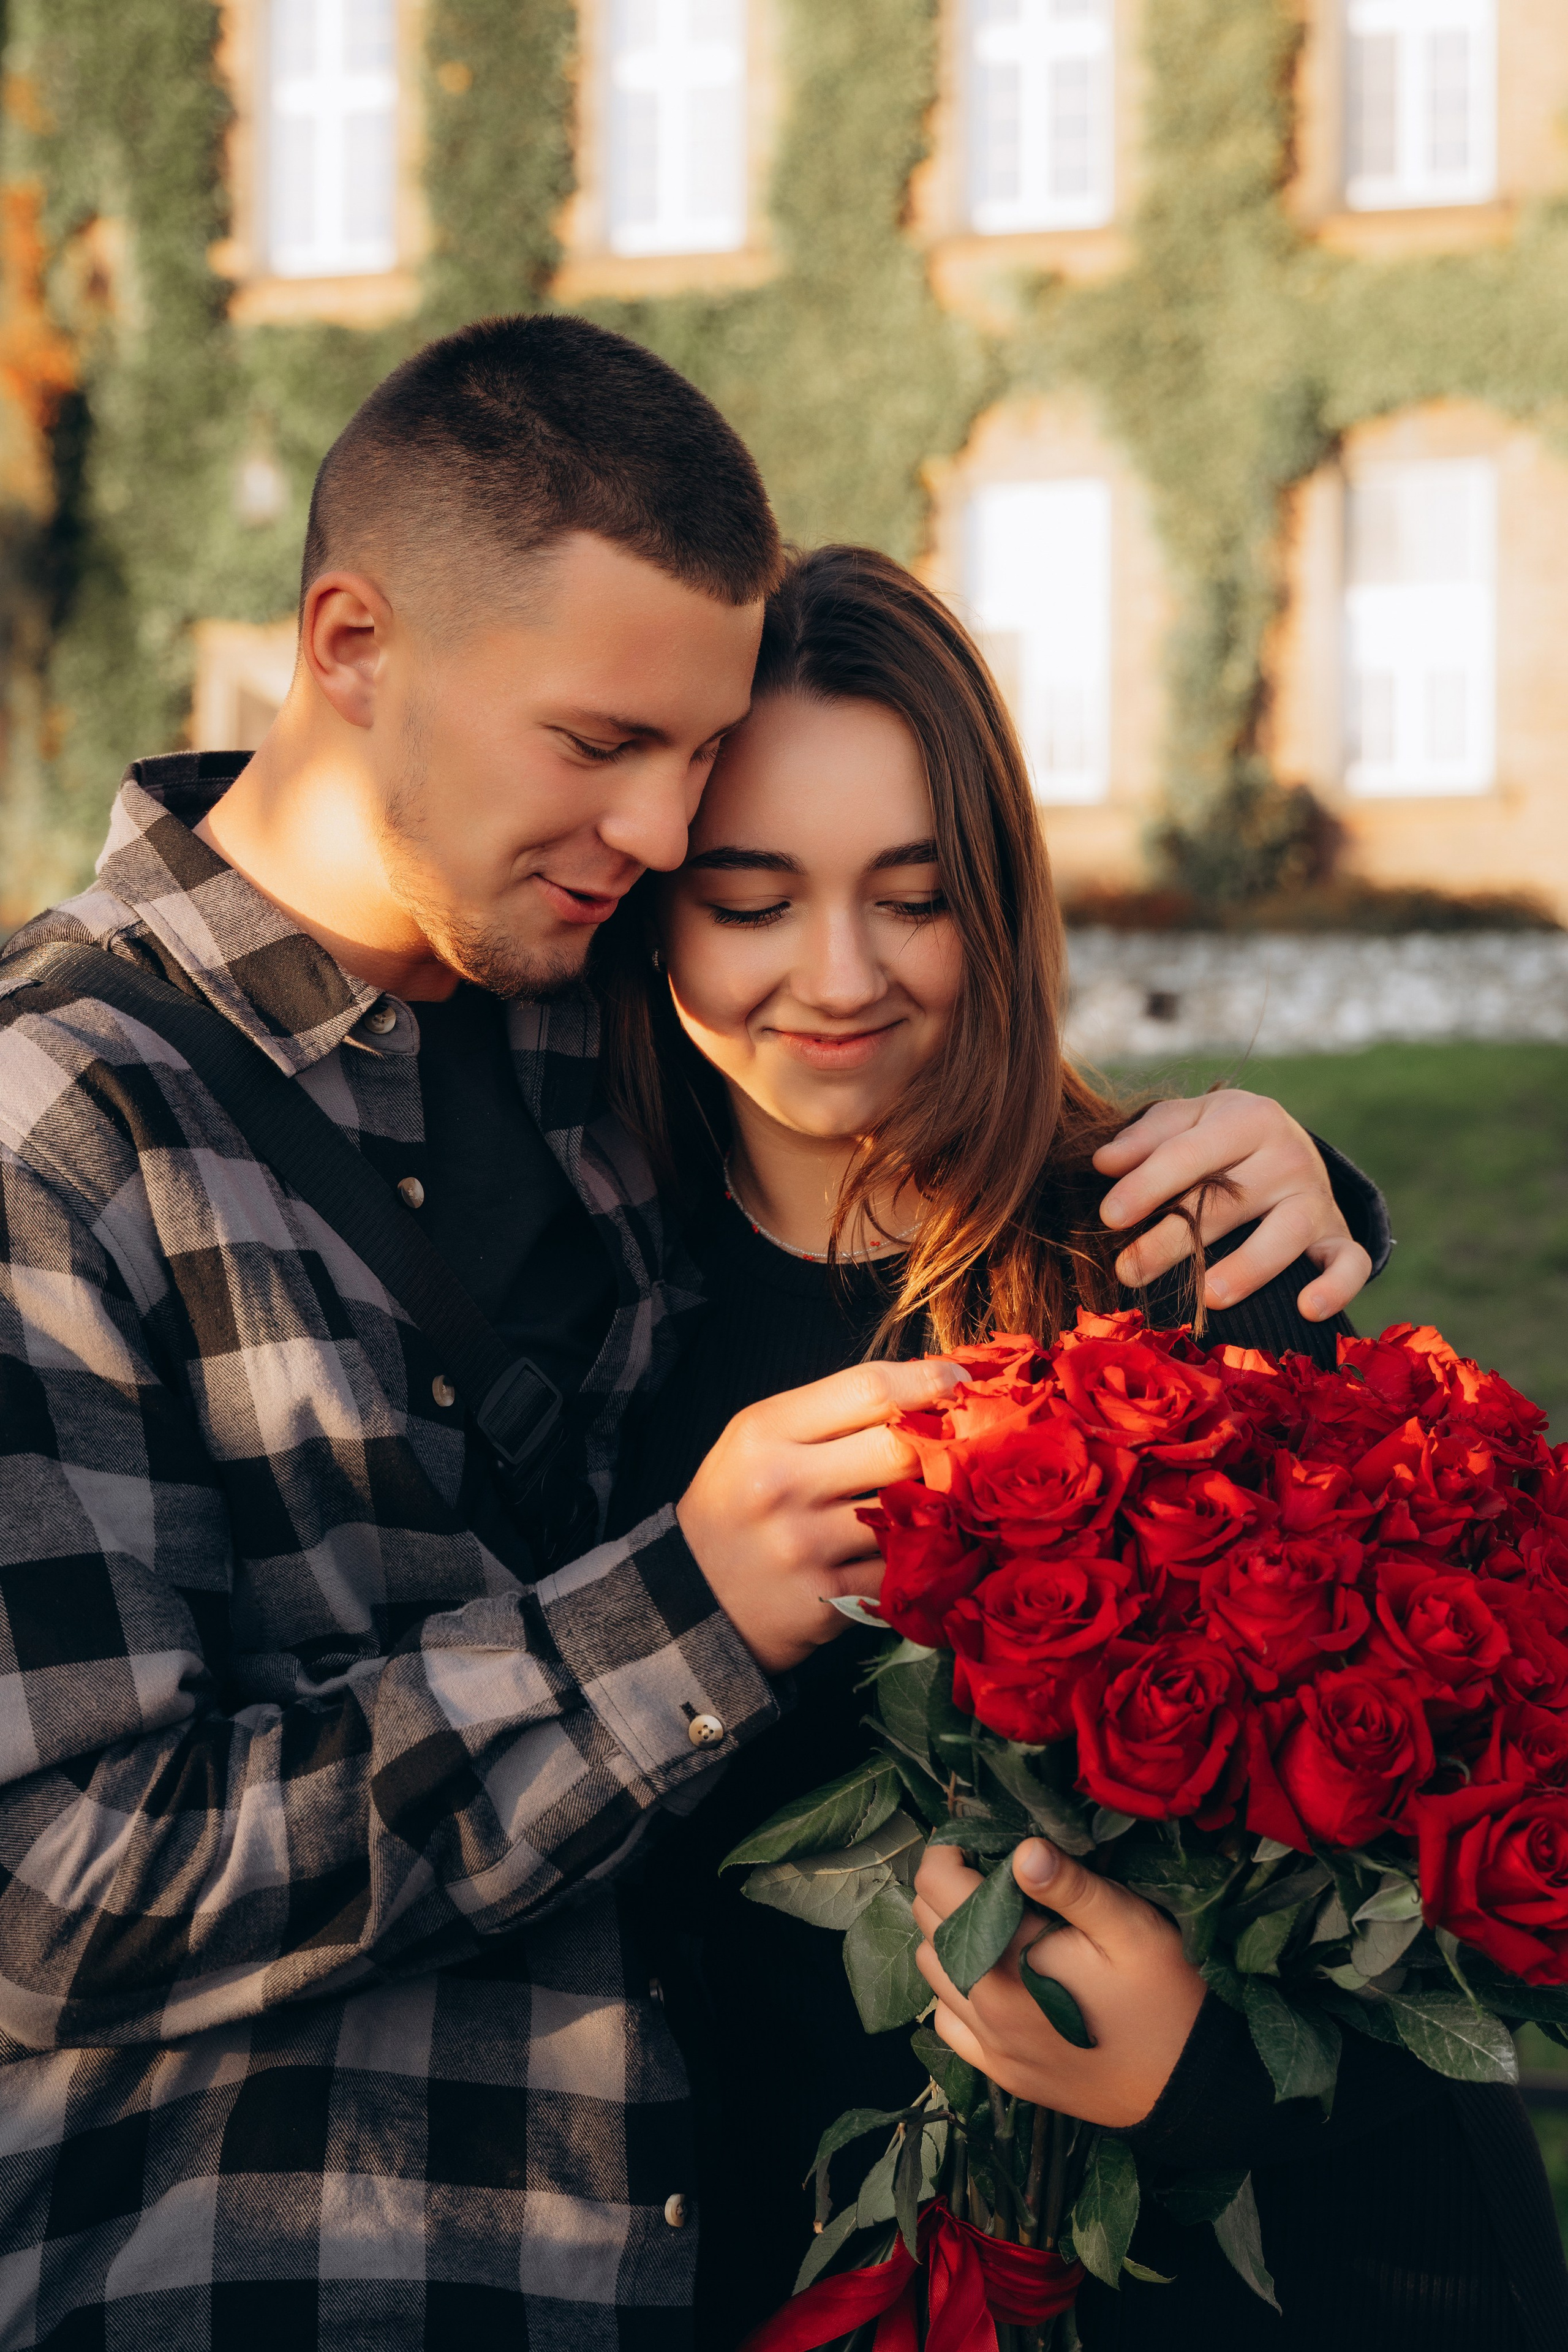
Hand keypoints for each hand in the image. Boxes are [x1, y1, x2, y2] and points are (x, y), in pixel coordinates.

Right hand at [677, 1358, 957, 1673]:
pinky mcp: (824, 1601)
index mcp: (765, 1430)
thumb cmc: (737, 1505)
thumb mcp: (761, 1441)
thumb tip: (928, 1386)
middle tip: (976, 1440)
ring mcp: (803, 1547)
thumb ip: (832, 1414)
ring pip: (909, 1512)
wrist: (691, 1601)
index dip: (930, 1381)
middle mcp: (780, 1483)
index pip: (869, 1388)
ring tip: (951, 1496)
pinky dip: (919, 1559)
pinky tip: (921, 1550)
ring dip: (941, 1504)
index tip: (961, 1381)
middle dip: (948, 1441)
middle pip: (900, 1446)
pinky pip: (900, 1570)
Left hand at [912, 1838, 1205, 2128]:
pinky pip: (948, 2023)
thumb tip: (1023, 1850)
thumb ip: (1072, 1886)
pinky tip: (995, 1978)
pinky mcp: (1003, 2073)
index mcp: (1010, 1961)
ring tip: (995, 1923)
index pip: (937, 1886)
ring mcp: (991, 2046)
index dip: (950, 1851)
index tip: (979, 1842)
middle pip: (927, 1925)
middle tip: (991, 1876)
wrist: (1189, 2087)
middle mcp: (986, 2006)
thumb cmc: (1165, 1996)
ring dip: (949, 1940)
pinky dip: (956, 1993)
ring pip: (932, 1973)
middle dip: (949, 1890)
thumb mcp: (1130, 1927)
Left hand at [1094, 1090, 1371, 1322]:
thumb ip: (1145, 1137)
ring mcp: (1316, 1197)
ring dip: (1247, 1268)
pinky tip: (1308, 1309)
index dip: (1147, 1185)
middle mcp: (1288, 1155)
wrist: (1290, 1147)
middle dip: (1173, 1240)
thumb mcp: (1187, 1122)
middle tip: (1127, 1271)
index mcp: (1247, 1118)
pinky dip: (1336, 1286)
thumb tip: (1104, 1162)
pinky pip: (1349, 1262)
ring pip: (1286, 1234)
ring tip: (1207, 1295)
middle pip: (1227, 1202)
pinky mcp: (1339, 1235)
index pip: (1190, 1153)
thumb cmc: (1220, 1140)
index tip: (1108, 1216)